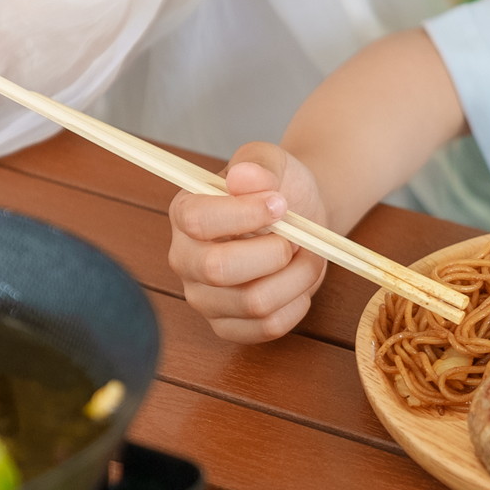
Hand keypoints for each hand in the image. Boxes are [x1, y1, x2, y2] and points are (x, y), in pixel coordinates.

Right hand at [169, 141, 330, 342]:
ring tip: (304, 255)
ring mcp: (203, 298)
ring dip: (295, 277)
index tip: (280, 204)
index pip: (198, 221)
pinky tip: (297, 281)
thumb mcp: (273, 162)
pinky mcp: (227, 326)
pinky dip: (296, 303)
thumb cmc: (279, 189)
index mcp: (185, 213)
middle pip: (220, 269)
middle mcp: (185, 259)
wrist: (300, 219)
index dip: (246, 214)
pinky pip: (267, 327)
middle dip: (274, 251)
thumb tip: (241, 177)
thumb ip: (258, 165)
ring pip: (254, 302)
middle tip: (297, 236)